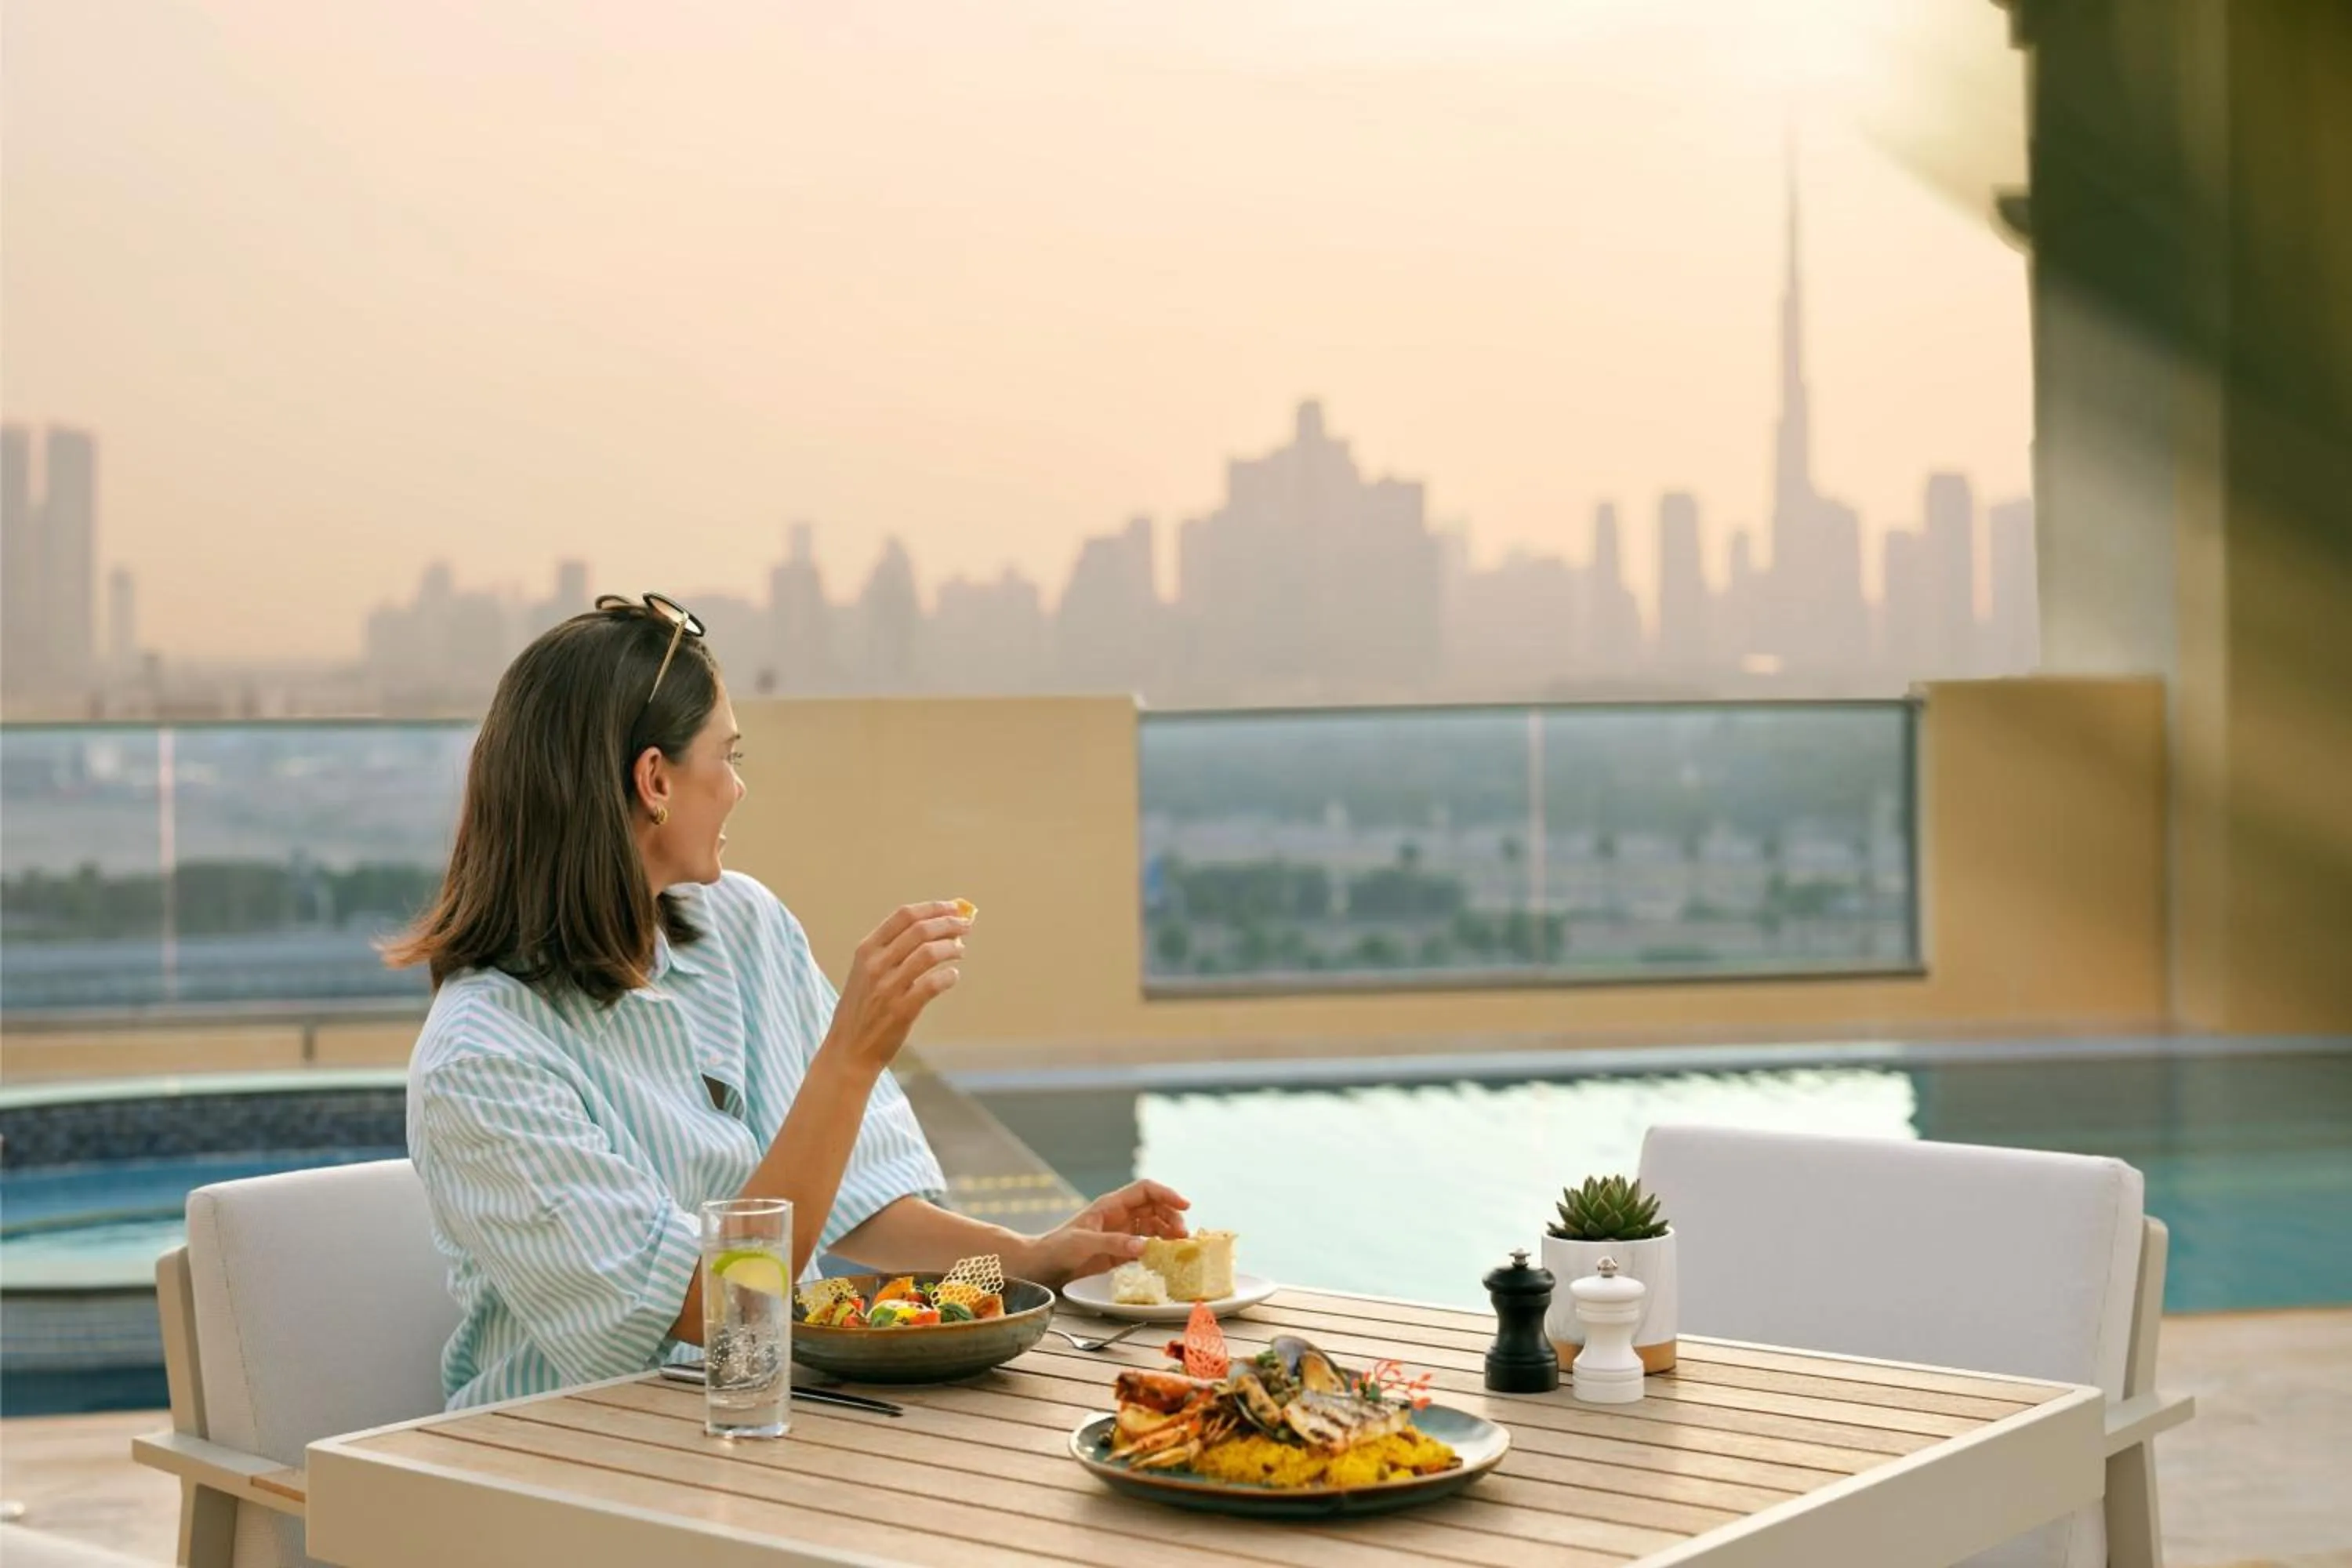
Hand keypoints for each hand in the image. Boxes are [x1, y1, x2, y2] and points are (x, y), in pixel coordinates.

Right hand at [821, 901, 970, 1077]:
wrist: (848, 1051)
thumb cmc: (863, 1009)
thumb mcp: (866, 972)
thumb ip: (893, 950)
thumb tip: (935, 927)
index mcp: (866, 950)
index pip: (903, 916)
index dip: (933, 908)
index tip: (954, 908)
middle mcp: (875, 965)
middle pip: (920, 930)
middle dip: (949, 923)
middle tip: (966, 926)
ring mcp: (887, 988)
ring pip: (928, 953)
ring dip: (951, 948)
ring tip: (960, 951)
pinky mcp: (900, 1011)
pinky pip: (932, 985)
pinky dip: (948, 977)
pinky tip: (952, 976)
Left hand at [1017, 1179, 1190, 1287]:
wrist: (1041, 1266)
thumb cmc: (1057, 1248)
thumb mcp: (1083, 1243)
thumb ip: (1113, 1243)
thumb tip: (1145, 1246)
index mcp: (1111, 1205)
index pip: (1145, 1190)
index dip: (1167, 1194)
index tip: (1185, 1205)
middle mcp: (1119, 1216)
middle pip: (1155, 1207)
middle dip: (1172, 1216)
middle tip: (1183, 1235)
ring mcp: (1121, 1233)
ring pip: (1154, 1226)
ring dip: (1168, 1233)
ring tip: (1180, 1246)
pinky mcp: (1120, 1252)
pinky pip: (1146, 1246)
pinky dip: (1159, 1250)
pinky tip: (1167, 1258)